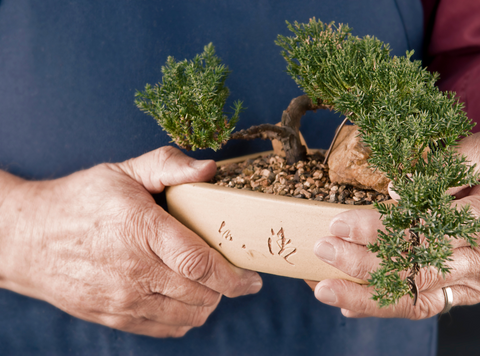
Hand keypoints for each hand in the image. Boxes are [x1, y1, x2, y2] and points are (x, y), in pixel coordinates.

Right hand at [0, 146, 261, 336]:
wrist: (27, 238)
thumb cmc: (80, 201)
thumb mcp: (123, 172)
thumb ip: (168, 166)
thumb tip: (210, 169)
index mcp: (141, 229)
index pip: (200, 263)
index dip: (235, 276)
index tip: (253, 278)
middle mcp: (133, 270)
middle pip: (201, 294)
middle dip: (226, 288)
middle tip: (231, 274)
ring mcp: (122, 299)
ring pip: (187, 316)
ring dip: (207, 303)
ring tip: (207, 285)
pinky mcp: (112, 316)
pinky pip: (164, 329)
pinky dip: (183, 318)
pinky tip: (182, 299)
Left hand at [310, 133, 479, 318]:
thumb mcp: (478, 157)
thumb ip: (445, 169)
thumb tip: (397, 191)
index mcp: (475, 219)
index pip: (419, 228)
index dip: (376, 229)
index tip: (339, 223)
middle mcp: (474, 255)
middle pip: (413, 266)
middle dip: (363, 262)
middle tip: (324, 249)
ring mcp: (469, 279)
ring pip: (415, 295)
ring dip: (366, 296)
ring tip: (325, 290)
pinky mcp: (462, 292)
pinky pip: (421, 307)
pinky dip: (384, 308)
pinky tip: (349, 308)